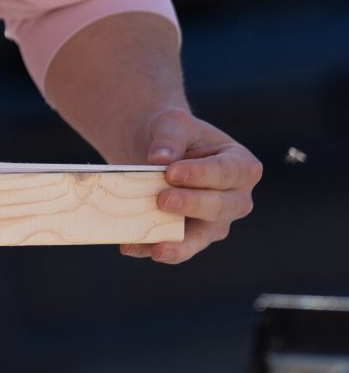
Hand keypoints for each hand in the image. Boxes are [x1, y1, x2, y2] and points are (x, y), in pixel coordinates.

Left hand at [121, 107, 260, 262]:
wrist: (158, 153)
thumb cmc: (174, 135)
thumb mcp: (174, 123)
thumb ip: (170, 137)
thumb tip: (159, 159)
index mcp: (241, 167)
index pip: (226, 172)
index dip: (200, 174)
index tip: (172, 172)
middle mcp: (235, 200)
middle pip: (219, 207)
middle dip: (191, 205)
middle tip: (162, 199)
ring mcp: (216, 223)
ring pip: (201, 236)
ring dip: (178, 242)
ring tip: (157, 247)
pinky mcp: (192, 238)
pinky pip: (175, 248)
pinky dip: (151, 249)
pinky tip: (131, 246)